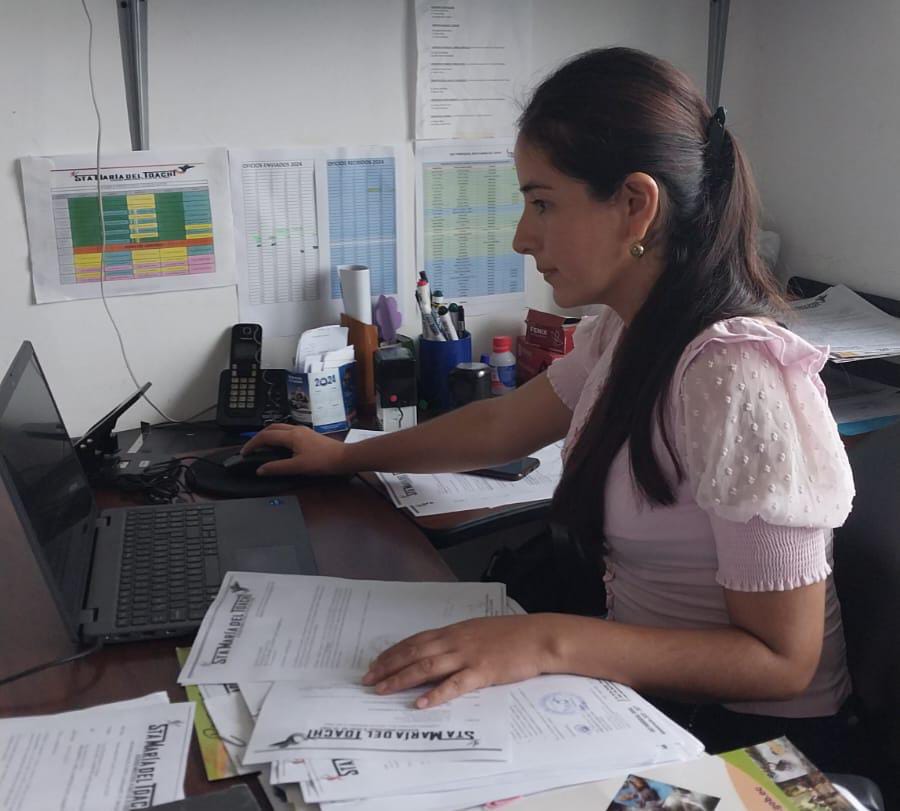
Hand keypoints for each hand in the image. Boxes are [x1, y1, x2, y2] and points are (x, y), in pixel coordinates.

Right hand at [240, 423, 347, 475]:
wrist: (343, 458)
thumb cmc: (322, 462)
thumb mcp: (297, 467)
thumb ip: (277, 468)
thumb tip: (260, 469)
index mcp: (291, 435)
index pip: (265, 436)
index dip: (252, 444)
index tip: (244, 452)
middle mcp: (296, 429)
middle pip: (271, 428)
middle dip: (258, 436)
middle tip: (251, 447)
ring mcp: (303, 431)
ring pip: (280, 428)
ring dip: (268, 434)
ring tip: (262, 446)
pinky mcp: (308, 435)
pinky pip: (288, 431)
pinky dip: (278, 436)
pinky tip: (279, 446)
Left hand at [361, 615, 559, 707]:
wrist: (539, 636)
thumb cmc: (512, 635)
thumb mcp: (480, 631)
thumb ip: (459, 641)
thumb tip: (439, 651)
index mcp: (454, 631)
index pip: (415, 640)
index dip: (393, 652)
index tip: (375, 663)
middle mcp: (456, 641)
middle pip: (414, 652)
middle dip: (388, 666)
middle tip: (367, 679)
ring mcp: (468, 655)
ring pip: (427, 666)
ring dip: (402, 678)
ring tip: (382, 689)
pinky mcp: (483, 671)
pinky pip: (455, 684)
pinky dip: (436, 694)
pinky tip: (421, 703)